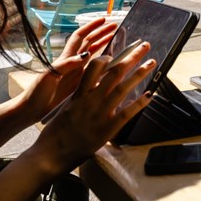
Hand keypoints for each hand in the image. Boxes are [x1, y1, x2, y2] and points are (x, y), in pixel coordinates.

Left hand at [17, 17, 120, 120]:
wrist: (32, 109)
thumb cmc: (37, 92)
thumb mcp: (49, 76)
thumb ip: (66, 64)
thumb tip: (86, 55)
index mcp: (65, 58)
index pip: (80, 37)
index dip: (91, 27)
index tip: (103, 19)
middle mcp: (72, 63)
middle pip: (89, 43)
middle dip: (101, 32)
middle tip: (115, 26)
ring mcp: (76, 73)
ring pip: (92, 55)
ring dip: (103, 45)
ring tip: (116, 38)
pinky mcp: (78, 84)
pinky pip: (93, 71)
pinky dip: (103, 65)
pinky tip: (112, 65)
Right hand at [32, 43, 156, 173]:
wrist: (49, 155)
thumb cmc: (54, 135)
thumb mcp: (65, 110)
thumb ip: (79, 100)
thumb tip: (89, 92)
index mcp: (79, 95)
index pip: (94, 68)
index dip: (108, 57)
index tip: (118, 52)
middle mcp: (90, 100)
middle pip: (114, 72)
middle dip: (131, 57)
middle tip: (143, 46)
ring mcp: (99, 114)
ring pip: (122, 88)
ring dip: (139, 74)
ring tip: (152, 63)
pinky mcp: (106, 129)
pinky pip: (126, 113)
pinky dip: (139, 103)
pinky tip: (150, 95)